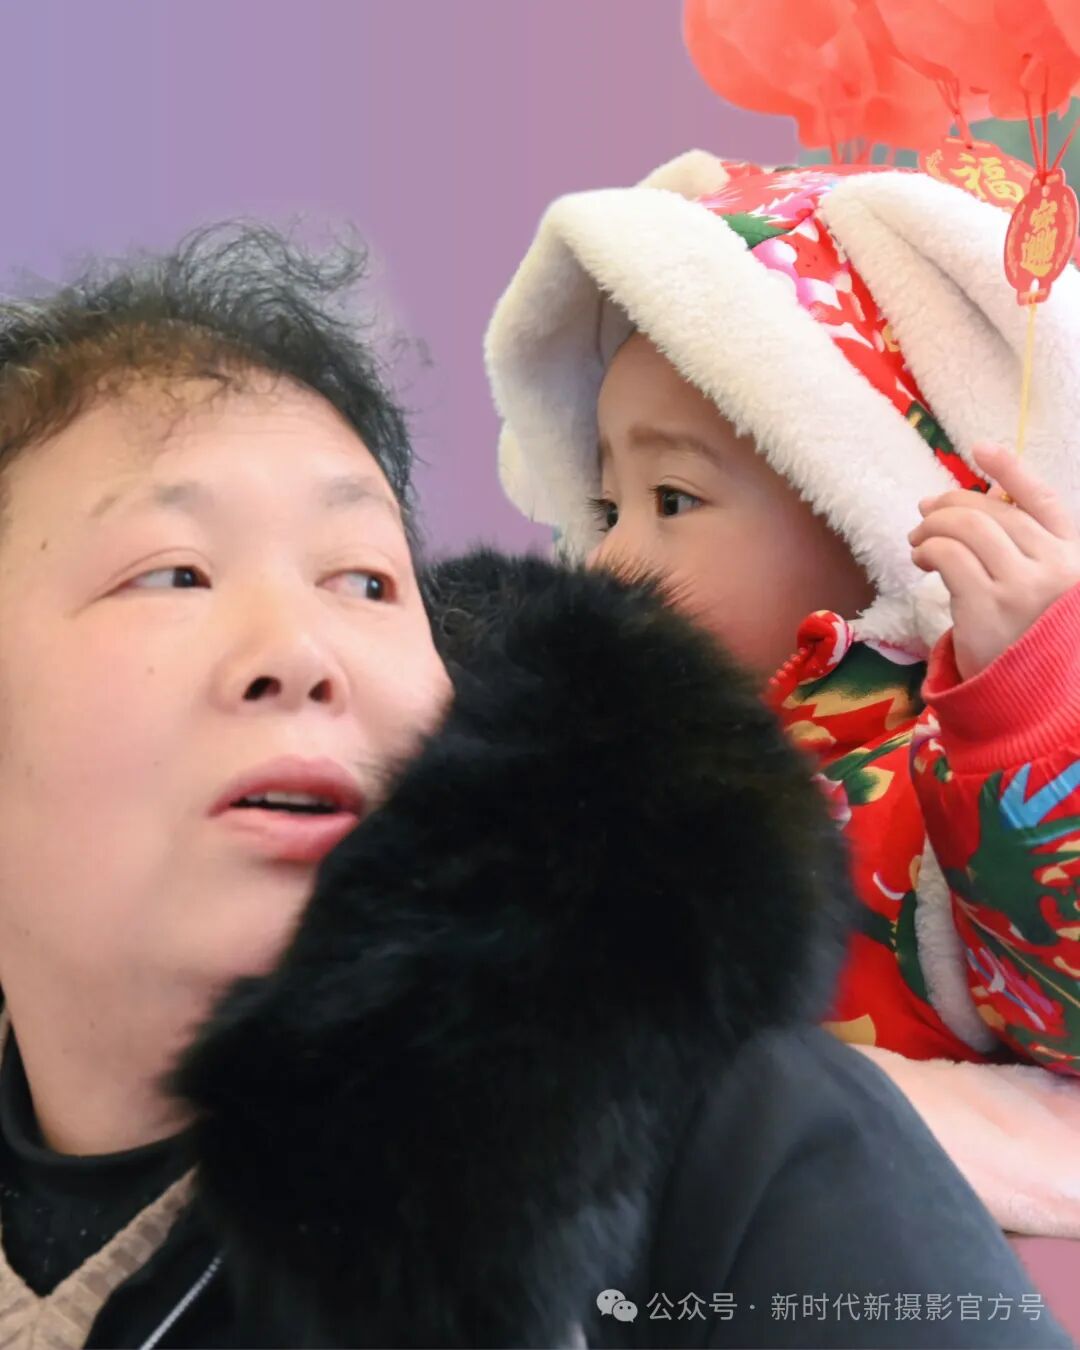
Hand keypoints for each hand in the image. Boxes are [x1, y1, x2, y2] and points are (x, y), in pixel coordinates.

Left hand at [909, 443, 1079, 680]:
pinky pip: (948, 556)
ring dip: (933, 526)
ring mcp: (1023, 587)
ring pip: (967, 528)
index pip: (1043, 500)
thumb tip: (974, 505)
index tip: (980, 448)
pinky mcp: (987, 606)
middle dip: (953, 504)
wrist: (1028, 702)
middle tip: (925, 512)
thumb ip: (1024, 550)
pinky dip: (928, 549)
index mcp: (1074, 557)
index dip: (1011, 470)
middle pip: (994, 512)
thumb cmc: (1030, 642)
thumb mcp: (1041, 590)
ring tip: (918, 541)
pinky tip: (921, 559)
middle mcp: (1055, 567)